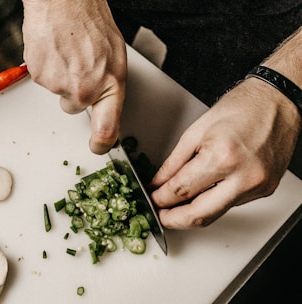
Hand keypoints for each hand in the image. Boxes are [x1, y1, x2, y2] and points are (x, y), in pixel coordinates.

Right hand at [22, 0, 126, 153]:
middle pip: (74, 108)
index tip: (97, 146)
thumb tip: (104, 107)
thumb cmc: (91, 22)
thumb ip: (109, 86)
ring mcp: (59, 85)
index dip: (101, 144)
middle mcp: (84, 90)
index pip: (107, 130)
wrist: (64, 1)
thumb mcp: (115, 57)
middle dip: (75, 92)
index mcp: (109, 85)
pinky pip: (44, 80)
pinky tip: (55, 51)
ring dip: (61, 77)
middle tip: (78, 67)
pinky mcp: (39, 76)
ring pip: (58, 92)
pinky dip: (48, 68)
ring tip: (68, 52)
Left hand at [150, 78, 300, 228]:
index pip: (181, 191)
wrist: (276, 102)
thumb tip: (159, 183)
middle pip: (200, 215)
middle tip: (160, 215)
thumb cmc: (240, 108)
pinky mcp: (265, 190)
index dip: (160, 199)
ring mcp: (257, 186)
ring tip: (176, 206)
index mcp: (222, 157)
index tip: (152, 200)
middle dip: (174, 220)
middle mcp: (243, 177)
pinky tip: (202, 195)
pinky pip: (231, 204)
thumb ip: (173, 162)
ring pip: (216, 214)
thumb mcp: (196, 131)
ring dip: (192, 213)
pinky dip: (212, 203)